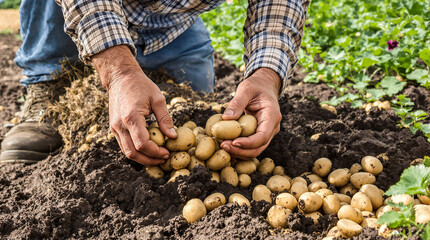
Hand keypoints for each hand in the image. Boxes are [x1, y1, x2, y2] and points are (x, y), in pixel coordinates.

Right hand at [92, 45, 176, 164]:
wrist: (120, 77)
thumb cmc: (141, 85)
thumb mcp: (157, 99)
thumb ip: (165, 119)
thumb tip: (173, 136)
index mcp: (131, 117)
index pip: (143, 144)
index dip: (156, 152)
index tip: (167, 152)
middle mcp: (120, 125)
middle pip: (133, 153)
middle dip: (150, 159)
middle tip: (163, 158)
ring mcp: (115, 128)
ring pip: (127, 152)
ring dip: (142, 158)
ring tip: (157, 157)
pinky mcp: (114, 128)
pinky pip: (124, 145)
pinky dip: (136, 151)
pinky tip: (148, 149)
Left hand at [220, 68, 281, 158]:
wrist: (264, 87)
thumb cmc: (256, 86)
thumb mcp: (246, 89)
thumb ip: (237, 102)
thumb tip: (226, 118)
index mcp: (272, 116)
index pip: (263, 136)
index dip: (248, 143)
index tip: (233, 142)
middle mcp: (272, 127)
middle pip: (259, 147)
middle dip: (241, 150)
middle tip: (223, 146)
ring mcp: (267, 132)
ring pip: (255, 150)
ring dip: (239, 152)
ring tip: (223, 145)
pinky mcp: (260, 134)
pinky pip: (251, 146)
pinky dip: (239, 148)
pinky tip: (227, 144)